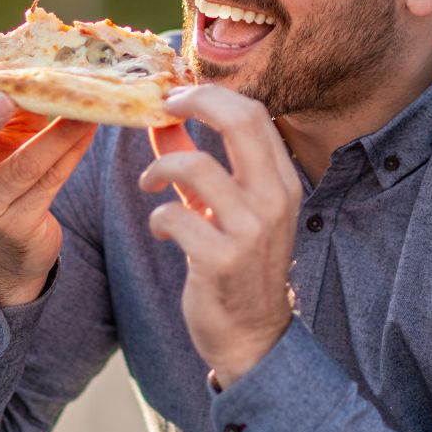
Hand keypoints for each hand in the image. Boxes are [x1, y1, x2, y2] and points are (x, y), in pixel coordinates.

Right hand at [0, 83, 96, 305]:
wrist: (12, 240)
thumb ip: (5, 102)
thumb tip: (38, 63)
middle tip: (3, 99)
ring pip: (22, 168)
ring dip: (55, 134)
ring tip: (79, 108)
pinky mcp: (19, 225)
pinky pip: (51, 180)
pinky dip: (72, 149)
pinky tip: (88, 126)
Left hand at [140, 86, 303, 387]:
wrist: (253, 336)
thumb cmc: (238, 267)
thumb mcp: (224, 208)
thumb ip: (196, 161)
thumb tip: (163, 119)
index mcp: (282, 181)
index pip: (255, 113)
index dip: (212, 94)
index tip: (177, 96)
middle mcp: (274, 199)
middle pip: (239, 122)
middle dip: (194, 103)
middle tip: (161, 108)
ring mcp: (251, 230)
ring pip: (197, 166)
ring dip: (161, 166)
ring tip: (149, 181)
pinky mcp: (222, 259)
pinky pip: (175, 216)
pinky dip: (158, 216)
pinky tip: (160, 227)